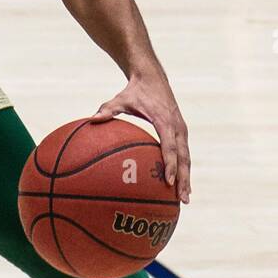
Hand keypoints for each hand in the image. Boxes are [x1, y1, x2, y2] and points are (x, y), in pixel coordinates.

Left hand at [90, 74, 190, 202]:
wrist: (153, 78)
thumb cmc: (135, 91)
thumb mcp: (120, 99)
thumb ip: (107, 109)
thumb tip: (92, 119)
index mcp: (165, 121)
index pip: (170, 147)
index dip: (170, 165)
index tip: (168, 181)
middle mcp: (178, 127)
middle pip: (184, 158)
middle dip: (184, 179)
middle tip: (182, 199)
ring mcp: (181, 130)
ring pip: (186, 157)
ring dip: (186, 177)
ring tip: (184, 198)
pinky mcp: (180, 132)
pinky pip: (183, 153)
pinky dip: (182, 168)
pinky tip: (178, 184)